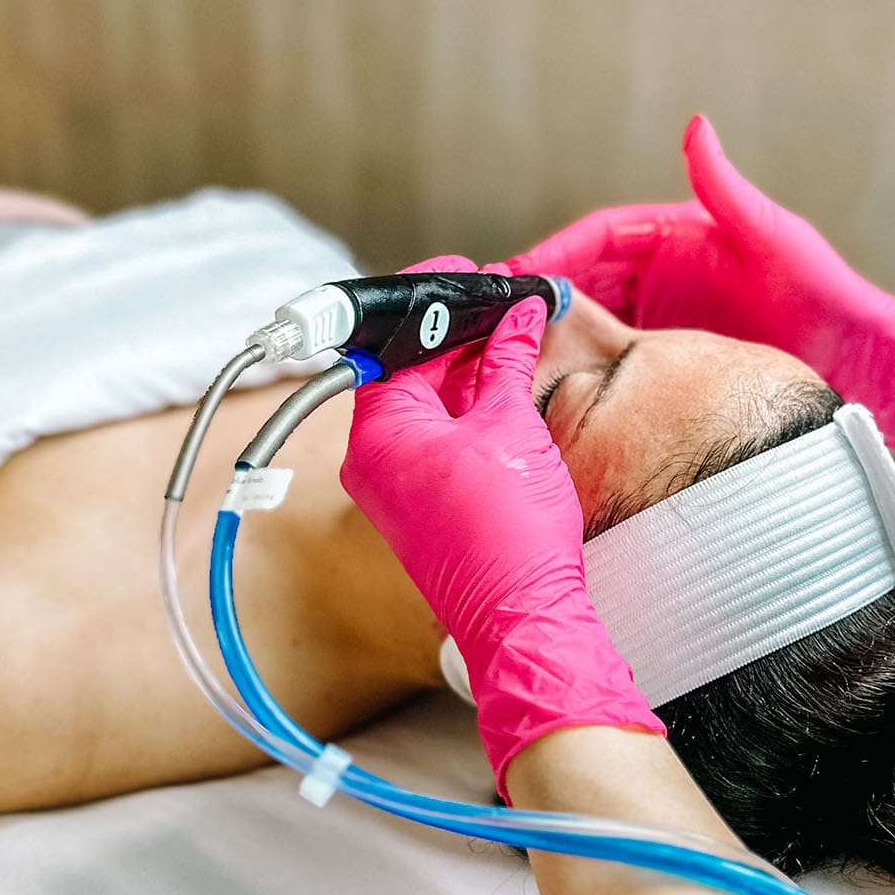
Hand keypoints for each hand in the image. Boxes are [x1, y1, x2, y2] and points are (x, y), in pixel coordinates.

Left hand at [340, 270, 663, 792]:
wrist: (522, 617)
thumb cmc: (509, 532)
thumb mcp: (512, 426)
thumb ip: (507, 360)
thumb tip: (517, 315)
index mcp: (377, 432)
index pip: (393, 343)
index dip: (432, 302)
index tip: (465, 276)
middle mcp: (372, 460)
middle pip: (405, 372)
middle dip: (453, 334)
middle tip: (500, 300)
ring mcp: (394, 487)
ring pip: (423, 407)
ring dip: (464, 370)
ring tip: (510, 333)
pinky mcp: (421, 508)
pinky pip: (434, 441)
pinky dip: (465, 409)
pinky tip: (503, 385)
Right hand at [505, 116, 894, 447]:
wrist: (872, 371)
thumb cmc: (832, 299)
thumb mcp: (779, 239)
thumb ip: (728, 190)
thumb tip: (695, 125)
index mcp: (680, 238)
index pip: (598, 239)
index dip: (551, 255)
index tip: (510, 275)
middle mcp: (665, 279)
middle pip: (581, 284)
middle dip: (533, 300)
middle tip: (484, 327)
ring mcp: (666, 325)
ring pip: (590, 327)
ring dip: (549, 339)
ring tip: (502, 363)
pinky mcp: (673, 367)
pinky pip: (615, 368)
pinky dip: (579, 375)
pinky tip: (549, 396)